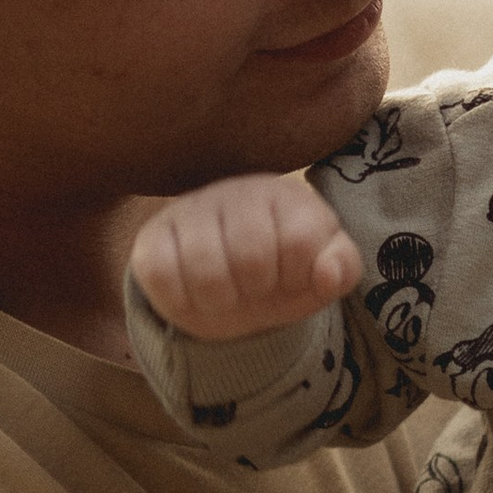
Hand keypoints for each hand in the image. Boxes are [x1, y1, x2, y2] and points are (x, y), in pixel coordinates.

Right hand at [129, 174, 360, 342]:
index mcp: (284, 195)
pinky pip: (164, 280)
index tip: (289, 275)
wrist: (227, 286)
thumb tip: (327, 272)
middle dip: (258, 289)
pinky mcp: (150, 240)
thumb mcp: (321, 275)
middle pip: (251, 258)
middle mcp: (234, 191)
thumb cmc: (280, 274)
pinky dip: (184, 301)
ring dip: (223, 300)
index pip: (297, 241)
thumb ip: (341, 269)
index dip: (295, 275)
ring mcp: (188, 212)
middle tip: (255, 286)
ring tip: (227, 291)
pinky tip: (195, 291)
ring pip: (207, 273)